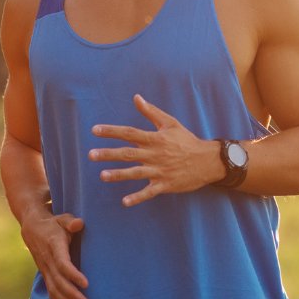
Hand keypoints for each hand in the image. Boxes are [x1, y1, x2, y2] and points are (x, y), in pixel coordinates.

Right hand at [19, 211, 87, 298]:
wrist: (32, 227)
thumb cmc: (53, 223)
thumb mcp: (62, 218)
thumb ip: (70, 221)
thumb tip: (78, 224)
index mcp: (53, 246)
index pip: (62, 263)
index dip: (73, 274)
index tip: (86, 283)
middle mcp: (48, 260)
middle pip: (58, 281)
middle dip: (71, 294)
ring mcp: (45, 269)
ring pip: (54, 289)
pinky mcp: (45, 274)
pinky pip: (50, 292)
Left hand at [88, 96, 222, 205]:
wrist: (208, 160)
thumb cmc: (187, 140)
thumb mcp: (170, 123)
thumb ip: (151, 112)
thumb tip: (136, 97)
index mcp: (155, 139)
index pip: (129, 133)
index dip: (112, 131)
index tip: (95, 130)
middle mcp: (155, 154)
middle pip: (128, 153)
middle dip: (109, 154)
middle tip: (91, 155)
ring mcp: (160, 170)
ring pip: (136, 172)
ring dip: (119, 174)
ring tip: (102, 176)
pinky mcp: (165, 184)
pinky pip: (149, 192)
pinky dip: (137, 197)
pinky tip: (125, 201)